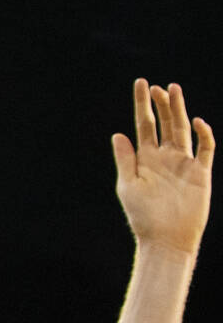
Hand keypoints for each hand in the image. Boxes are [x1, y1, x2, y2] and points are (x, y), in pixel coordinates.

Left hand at [113, 79, 213, 255]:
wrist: (166, 239)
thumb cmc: (143, 216)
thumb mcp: (128, 186)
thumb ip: (125, 160)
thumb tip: (118, 134)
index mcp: (145, 159)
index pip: (144, 126)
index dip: (142, 105)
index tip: (142, 83)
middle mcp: (165, 157)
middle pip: (165, 124)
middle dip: (162, 104)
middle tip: (157, 86)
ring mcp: (183, 163)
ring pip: (183, 130)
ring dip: (179, 111)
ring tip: (174, 90)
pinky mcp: (201, 173)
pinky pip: (205, 149)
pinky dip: (203, 134)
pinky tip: (196, 121)